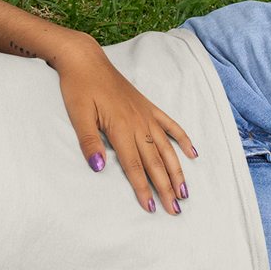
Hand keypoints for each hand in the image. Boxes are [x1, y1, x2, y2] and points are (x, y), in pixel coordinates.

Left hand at [52, 35, 196, 213]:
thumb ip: (89, 142)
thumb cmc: (78, 87)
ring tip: (185, 191)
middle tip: (176, 210)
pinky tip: (193, 153)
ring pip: (166, 147)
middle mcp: (138, 123)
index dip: (143, 188)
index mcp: (120, 128)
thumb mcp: (77, 115)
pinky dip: (183, 139)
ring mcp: (145, 114)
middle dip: (165, 187)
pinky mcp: (147, 106)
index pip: (134, 166)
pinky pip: (170, 124)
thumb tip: (99, 167)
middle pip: (155, 161)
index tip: (152, 208)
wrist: (85, 59)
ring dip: (177, 170)